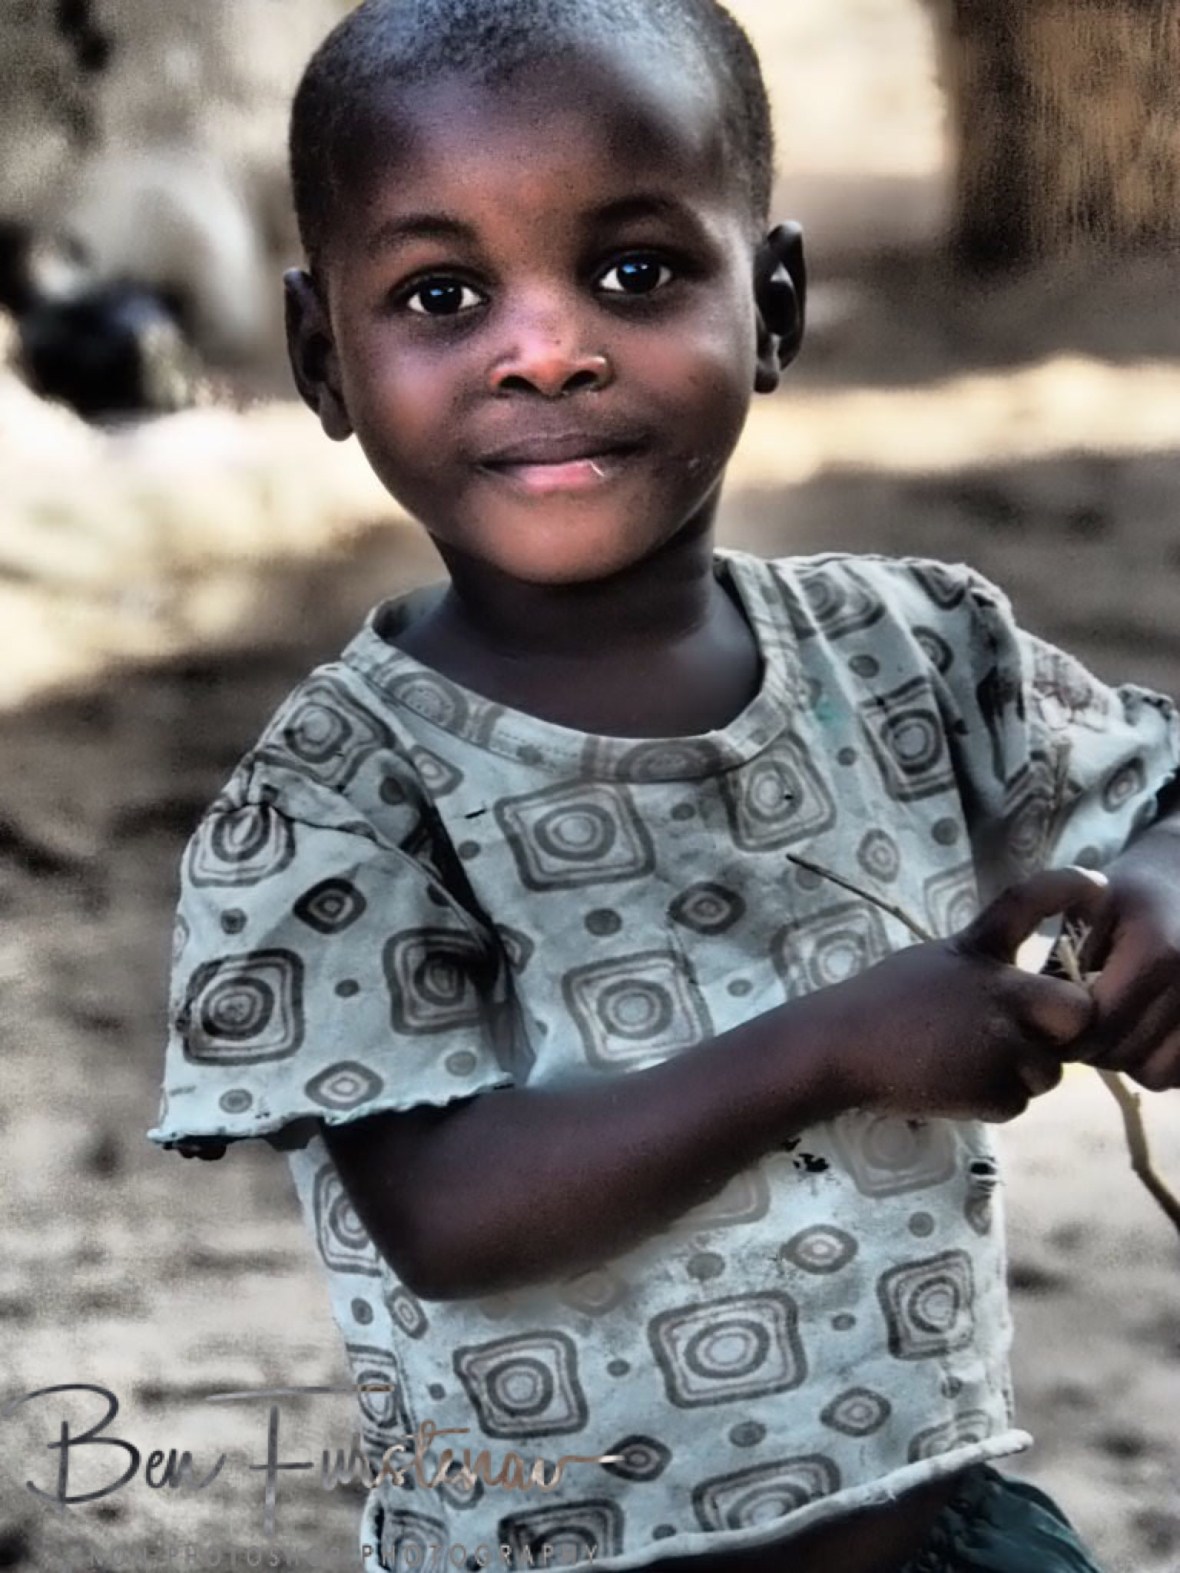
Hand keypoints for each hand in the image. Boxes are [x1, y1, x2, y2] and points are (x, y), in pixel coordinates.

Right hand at [837, 868, 1106, 1121]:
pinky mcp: (993, 1093)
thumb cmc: (879, 1002)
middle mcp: (1001, 993)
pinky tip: (955, 1085)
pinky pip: (1019, 1103)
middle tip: (1032, 1037)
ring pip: (1050, 1070)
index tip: (1096, 887)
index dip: (1066, 888)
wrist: (839, 1048)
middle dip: (1064, 1031)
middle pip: (1077, 1011)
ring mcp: (1001, 1045)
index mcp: (979, 952)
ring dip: (1023, 1072)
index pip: (1027, 903)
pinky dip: (995, 1101)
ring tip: (972, 1064)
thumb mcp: (936, 962)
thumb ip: (986, 971)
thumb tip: (1033, 995)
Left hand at [1070, 848, 1179, 1090]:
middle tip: (1077, 1029)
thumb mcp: (1086, 909)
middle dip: (1093, 1049)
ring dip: (1126, 1061)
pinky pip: (1179, 1073)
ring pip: (1156, 1073)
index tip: (1052, 1023)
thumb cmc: (1127, 898)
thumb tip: (1038, 1013)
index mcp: (1155, 952)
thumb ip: (1064, 960)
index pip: (1101, 1023)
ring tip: (1111, 1030)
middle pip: (1127, 1053)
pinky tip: (1142, 1035)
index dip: (1068, 1033)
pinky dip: (1157, 1064)